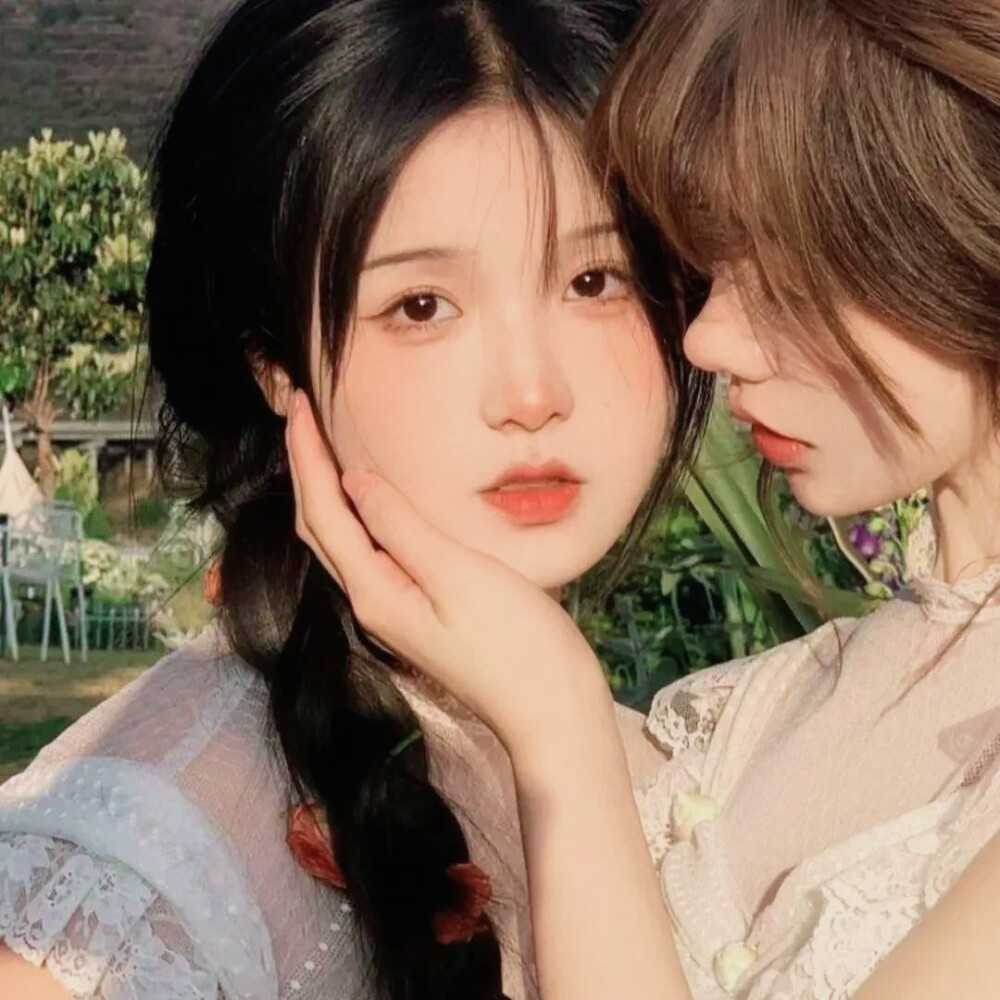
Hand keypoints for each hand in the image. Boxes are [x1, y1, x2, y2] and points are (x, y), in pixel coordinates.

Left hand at [285, 391, 609, 752]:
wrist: (551, 710)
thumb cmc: (515, 644)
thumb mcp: (458, 575)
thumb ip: (402, 527)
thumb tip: (355, 480)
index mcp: (374, 592)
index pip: (323, 514)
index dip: (306, 458)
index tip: (299, 405)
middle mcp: (373, 602)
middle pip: (320, 528)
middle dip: (304, 469)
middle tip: (301, 413)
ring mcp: (395, 610)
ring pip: (341, 541)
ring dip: (325, 491)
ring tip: (323, 445)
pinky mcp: (419, 611)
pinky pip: (371, 552)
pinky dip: (358, 515)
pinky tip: (372, 499)